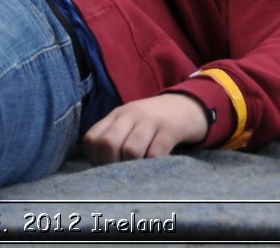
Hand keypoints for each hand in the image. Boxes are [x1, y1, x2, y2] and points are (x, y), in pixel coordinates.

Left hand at [82, 94, 209, 162]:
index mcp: (117, 115)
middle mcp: (130, 114)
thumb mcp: (130, 123)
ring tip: (138, 172)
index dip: (95, 159)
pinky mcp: (170, 129)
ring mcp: (150, 120)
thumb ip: (115, 138)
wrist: (187, 105)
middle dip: (111, 165)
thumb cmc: (154, 122)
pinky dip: (152, 166)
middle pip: (108, 143)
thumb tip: (99, 169)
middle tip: (121, 174)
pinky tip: (154, 169)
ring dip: (132, 167)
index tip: (105, 169)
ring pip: (131, 150)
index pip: (92, 138)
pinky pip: (155, 153)